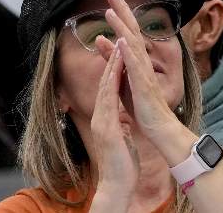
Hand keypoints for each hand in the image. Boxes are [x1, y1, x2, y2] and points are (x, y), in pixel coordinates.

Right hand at [85, 41, 137, 202]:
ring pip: (105, 87)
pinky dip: (112, 82)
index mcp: (106, 118)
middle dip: (109, 59)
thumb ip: (119, 126)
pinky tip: (117, 69)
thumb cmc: (122, 162)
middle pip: (104, 82)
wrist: (117, 183)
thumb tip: (120, 119)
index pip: (109, 88)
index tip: (120, 50)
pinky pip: (109, 99)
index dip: (114, 68)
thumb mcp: (121, 138)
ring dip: (111, 65)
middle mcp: (101, 116)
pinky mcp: (106, 126)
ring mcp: (101, 121)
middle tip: (113, 39)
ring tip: (117, 45)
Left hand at [102, 0, 192, 161]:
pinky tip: (122, 40)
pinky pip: (135, 65)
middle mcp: (142, 62)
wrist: (159, 128)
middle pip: (132, 31)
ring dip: (122, 26)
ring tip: (111, 11)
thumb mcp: (124, 80)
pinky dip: (129, 52)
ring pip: (132, 44)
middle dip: (122, 10)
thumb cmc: (142, 107)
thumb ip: (114, 61)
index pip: (128, 32)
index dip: (120, 15)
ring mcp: (144, 72)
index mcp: (137, 61)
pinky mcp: (143, 84)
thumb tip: (103, 42)